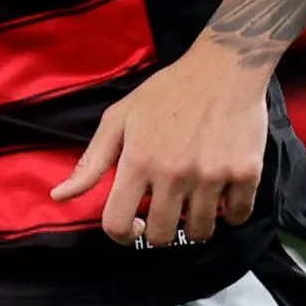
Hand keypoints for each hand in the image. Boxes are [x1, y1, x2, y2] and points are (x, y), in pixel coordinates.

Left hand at [51, 43, 271, 247]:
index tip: (134, 225)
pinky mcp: (246, 174)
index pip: (118, 224)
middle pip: (161, 236)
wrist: (223, 68)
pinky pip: (238, 216)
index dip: (121, 235)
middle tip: (165, 210)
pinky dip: (231, 212)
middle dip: (158, 230)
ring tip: (192, 201)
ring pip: (200, 231)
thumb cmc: (165, 92)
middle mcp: (173, 174)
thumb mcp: (119, 119)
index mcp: (138, 162)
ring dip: (194, 224)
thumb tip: (59, 197)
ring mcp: (211, 177)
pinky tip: (222, 192)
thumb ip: (91, 162)